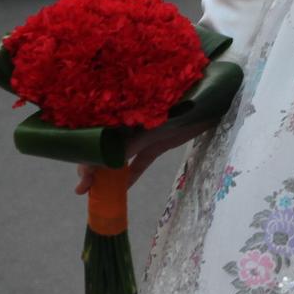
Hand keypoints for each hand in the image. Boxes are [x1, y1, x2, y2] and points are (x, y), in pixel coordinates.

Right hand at [73, 119, 212, 194]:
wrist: (211, 102)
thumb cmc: (182, 107)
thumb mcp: (151, 128)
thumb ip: (127, 145)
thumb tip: (99, 164)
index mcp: (123, 115)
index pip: (95, 138)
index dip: (85, 159)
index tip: (82, 181)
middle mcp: (129, 124)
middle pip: (103, 148)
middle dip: (92, 168)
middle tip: (84, 189)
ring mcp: (144, 135)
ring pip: (119, 157)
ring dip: (108, 173)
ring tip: (95, 191)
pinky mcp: (158, 143)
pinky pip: (140, 162)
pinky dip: (131, 175)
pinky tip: (122, 190)